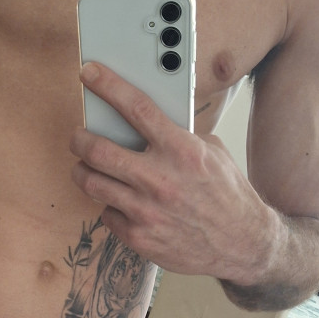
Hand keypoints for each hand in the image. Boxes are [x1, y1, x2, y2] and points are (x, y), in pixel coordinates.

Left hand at [70, 63, 277, 284]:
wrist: (241, 243)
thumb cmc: (227, 194)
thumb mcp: (211, 154)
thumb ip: (179, 138)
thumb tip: (146, 124)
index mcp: (181, 150)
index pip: (136, 108)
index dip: (108, 86)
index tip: (89, 74)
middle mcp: (160, 179)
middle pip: (98, 150)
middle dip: (79, 139)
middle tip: (77, 137)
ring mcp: (146, 210)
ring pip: (91, 183)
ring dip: (82, 172)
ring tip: (85, 167)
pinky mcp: (138, 236)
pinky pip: (106, 213)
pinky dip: (109, 205)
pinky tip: (118, 201)